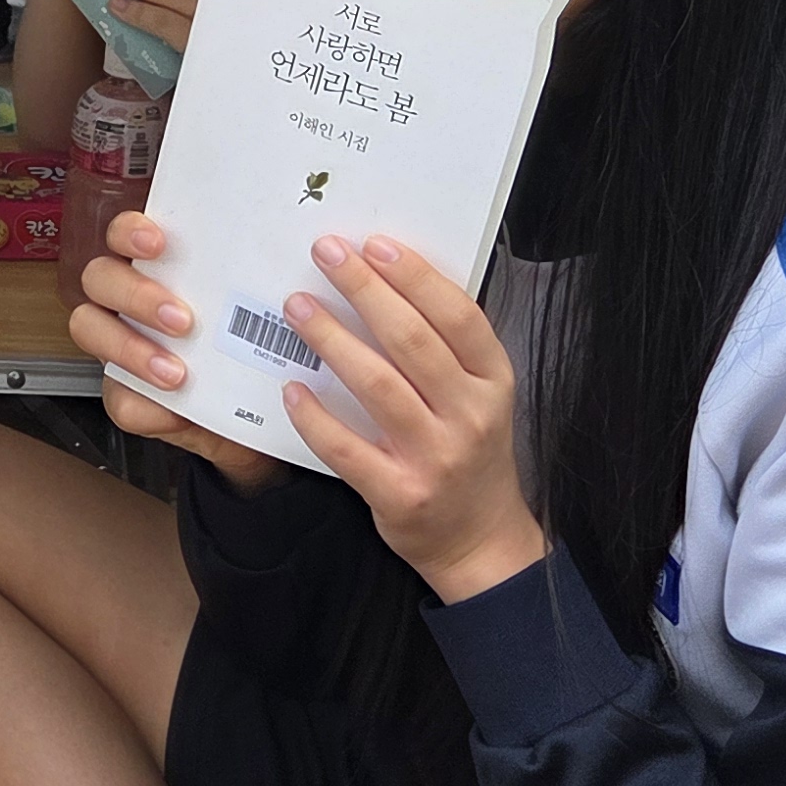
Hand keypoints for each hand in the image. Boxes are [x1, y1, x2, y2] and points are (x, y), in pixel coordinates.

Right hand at [68, 208, 279, 484]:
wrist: (258, 423)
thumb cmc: (257, 356)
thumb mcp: (267, 317)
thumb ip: (270, 288)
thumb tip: (312, 248)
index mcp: (159, 270)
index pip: (124, 234)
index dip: (131, 232)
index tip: (159, 243)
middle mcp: (130, 302)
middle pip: (100, 278)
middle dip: (136, 294)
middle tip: (181, 319)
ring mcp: (120, 348)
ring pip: (90, 329)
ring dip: (130, 348)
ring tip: (176, 371)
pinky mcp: (124, 396)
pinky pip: (119, 399)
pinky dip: (147, 406)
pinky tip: (176, 410)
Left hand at [278, 235, 544, 600]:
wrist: (479, 540)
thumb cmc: (469, 452)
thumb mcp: (480, 397)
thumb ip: (445, 350)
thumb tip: (387, 281)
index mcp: (494, 382)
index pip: (458, 317)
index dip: (416, 276)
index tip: (375, 245)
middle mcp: (471, 416)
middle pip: (412, 341)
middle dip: (364, 290)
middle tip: (325, 255)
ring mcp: (436, 458)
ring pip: (379, 386)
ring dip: (332, 340)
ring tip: (296, 306)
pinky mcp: (400, 495)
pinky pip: (348, 449)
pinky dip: (316, 416)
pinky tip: (291, 388)